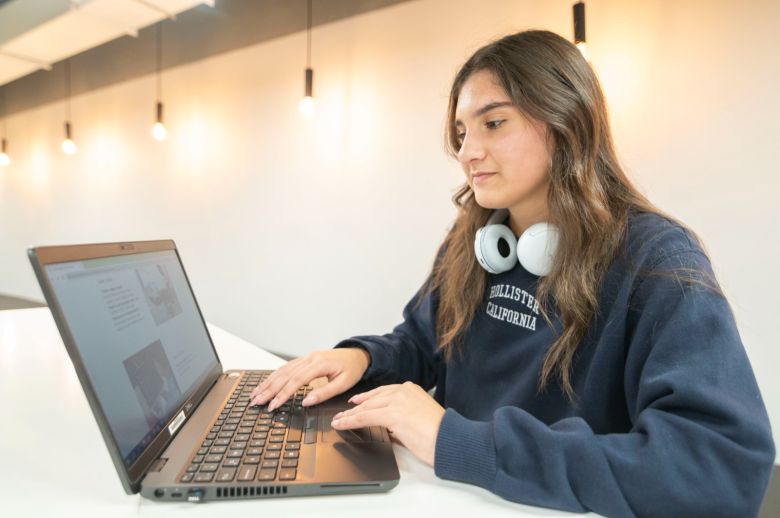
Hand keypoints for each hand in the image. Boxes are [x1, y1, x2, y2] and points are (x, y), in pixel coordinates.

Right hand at [250, 348, 369, 410]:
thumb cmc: (352, 369)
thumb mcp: (344, 383)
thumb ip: (324, 393)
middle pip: (285, 375)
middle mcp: (309, 358)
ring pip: (282, 370)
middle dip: (269, 389)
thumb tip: (306, 402)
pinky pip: (286, 367)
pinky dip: (274, 376)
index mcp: (319, 364)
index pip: (296, 381)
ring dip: (268, 382)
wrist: (357, 354)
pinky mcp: (305, 359)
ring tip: (256, 394)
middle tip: (256, 402)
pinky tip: (266, 383)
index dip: (283, 394)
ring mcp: (306, 357)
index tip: (273, 405)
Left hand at [331, 382, 444, 466]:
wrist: (449, 440)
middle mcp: (404, 391)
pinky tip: (342, 424)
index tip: (356, 402)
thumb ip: (400, 419)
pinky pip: (365, 417)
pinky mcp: (393, 414)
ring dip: (349, 415)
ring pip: (366, 407)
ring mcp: (398, 401)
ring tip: (338, 421)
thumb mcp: (418, 419)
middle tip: (342, 413)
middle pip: (372, 398)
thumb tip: (386, 428)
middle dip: (355, 407)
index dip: (367, 398)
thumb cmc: (439, 435)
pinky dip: (351, 421)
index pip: (383, 392)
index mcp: (411, 389)